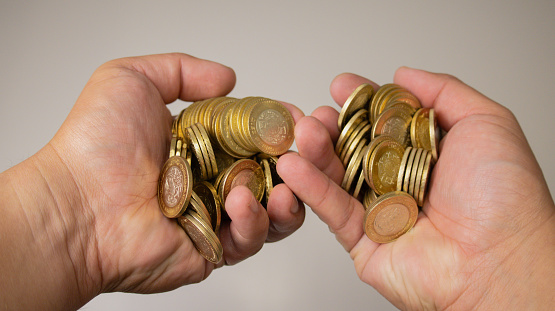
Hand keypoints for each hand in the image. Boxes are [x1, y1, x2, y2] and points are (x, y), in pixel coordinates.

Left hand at [0, 53, 303, 309]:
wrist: (74, 205)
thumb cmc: (95, 145)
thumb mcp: (132, 80)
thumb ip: (182, 71)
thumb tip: (230, 80)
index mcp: (203, 144)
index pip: (258, 136)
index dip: (284, 127)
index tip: (302, 120)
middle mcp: (214, 179)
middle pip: (277, 172)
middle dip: (303, 159)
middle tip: (311, 145)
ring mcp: (216, 215)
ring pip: (276, 209)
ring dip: (290, 192)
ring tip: (285, 175)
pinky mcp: (213, 249)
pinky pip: (251, 239)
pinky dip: (256, 220)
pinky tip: (242, 200)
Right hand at [278, 67, 554, 309]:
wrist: (500, 262)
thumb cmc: (504, 196)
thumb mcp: (485, 123)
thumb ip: (443, 91)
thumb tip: (404, 74)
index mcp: (426, 154)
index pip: (384, 121)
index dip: (361, 103)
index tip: (341, 85)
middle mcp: (401, 181)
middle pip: (355, 148)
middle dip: (332, 128)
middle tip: (317, 114)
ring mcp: (380, 211)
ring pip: (338, 177)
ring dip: (316, 153)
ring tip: (304, 132)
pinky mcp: (363, 241)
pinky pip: (333, 211)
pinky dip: (311, 188)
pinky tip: (294, 166)